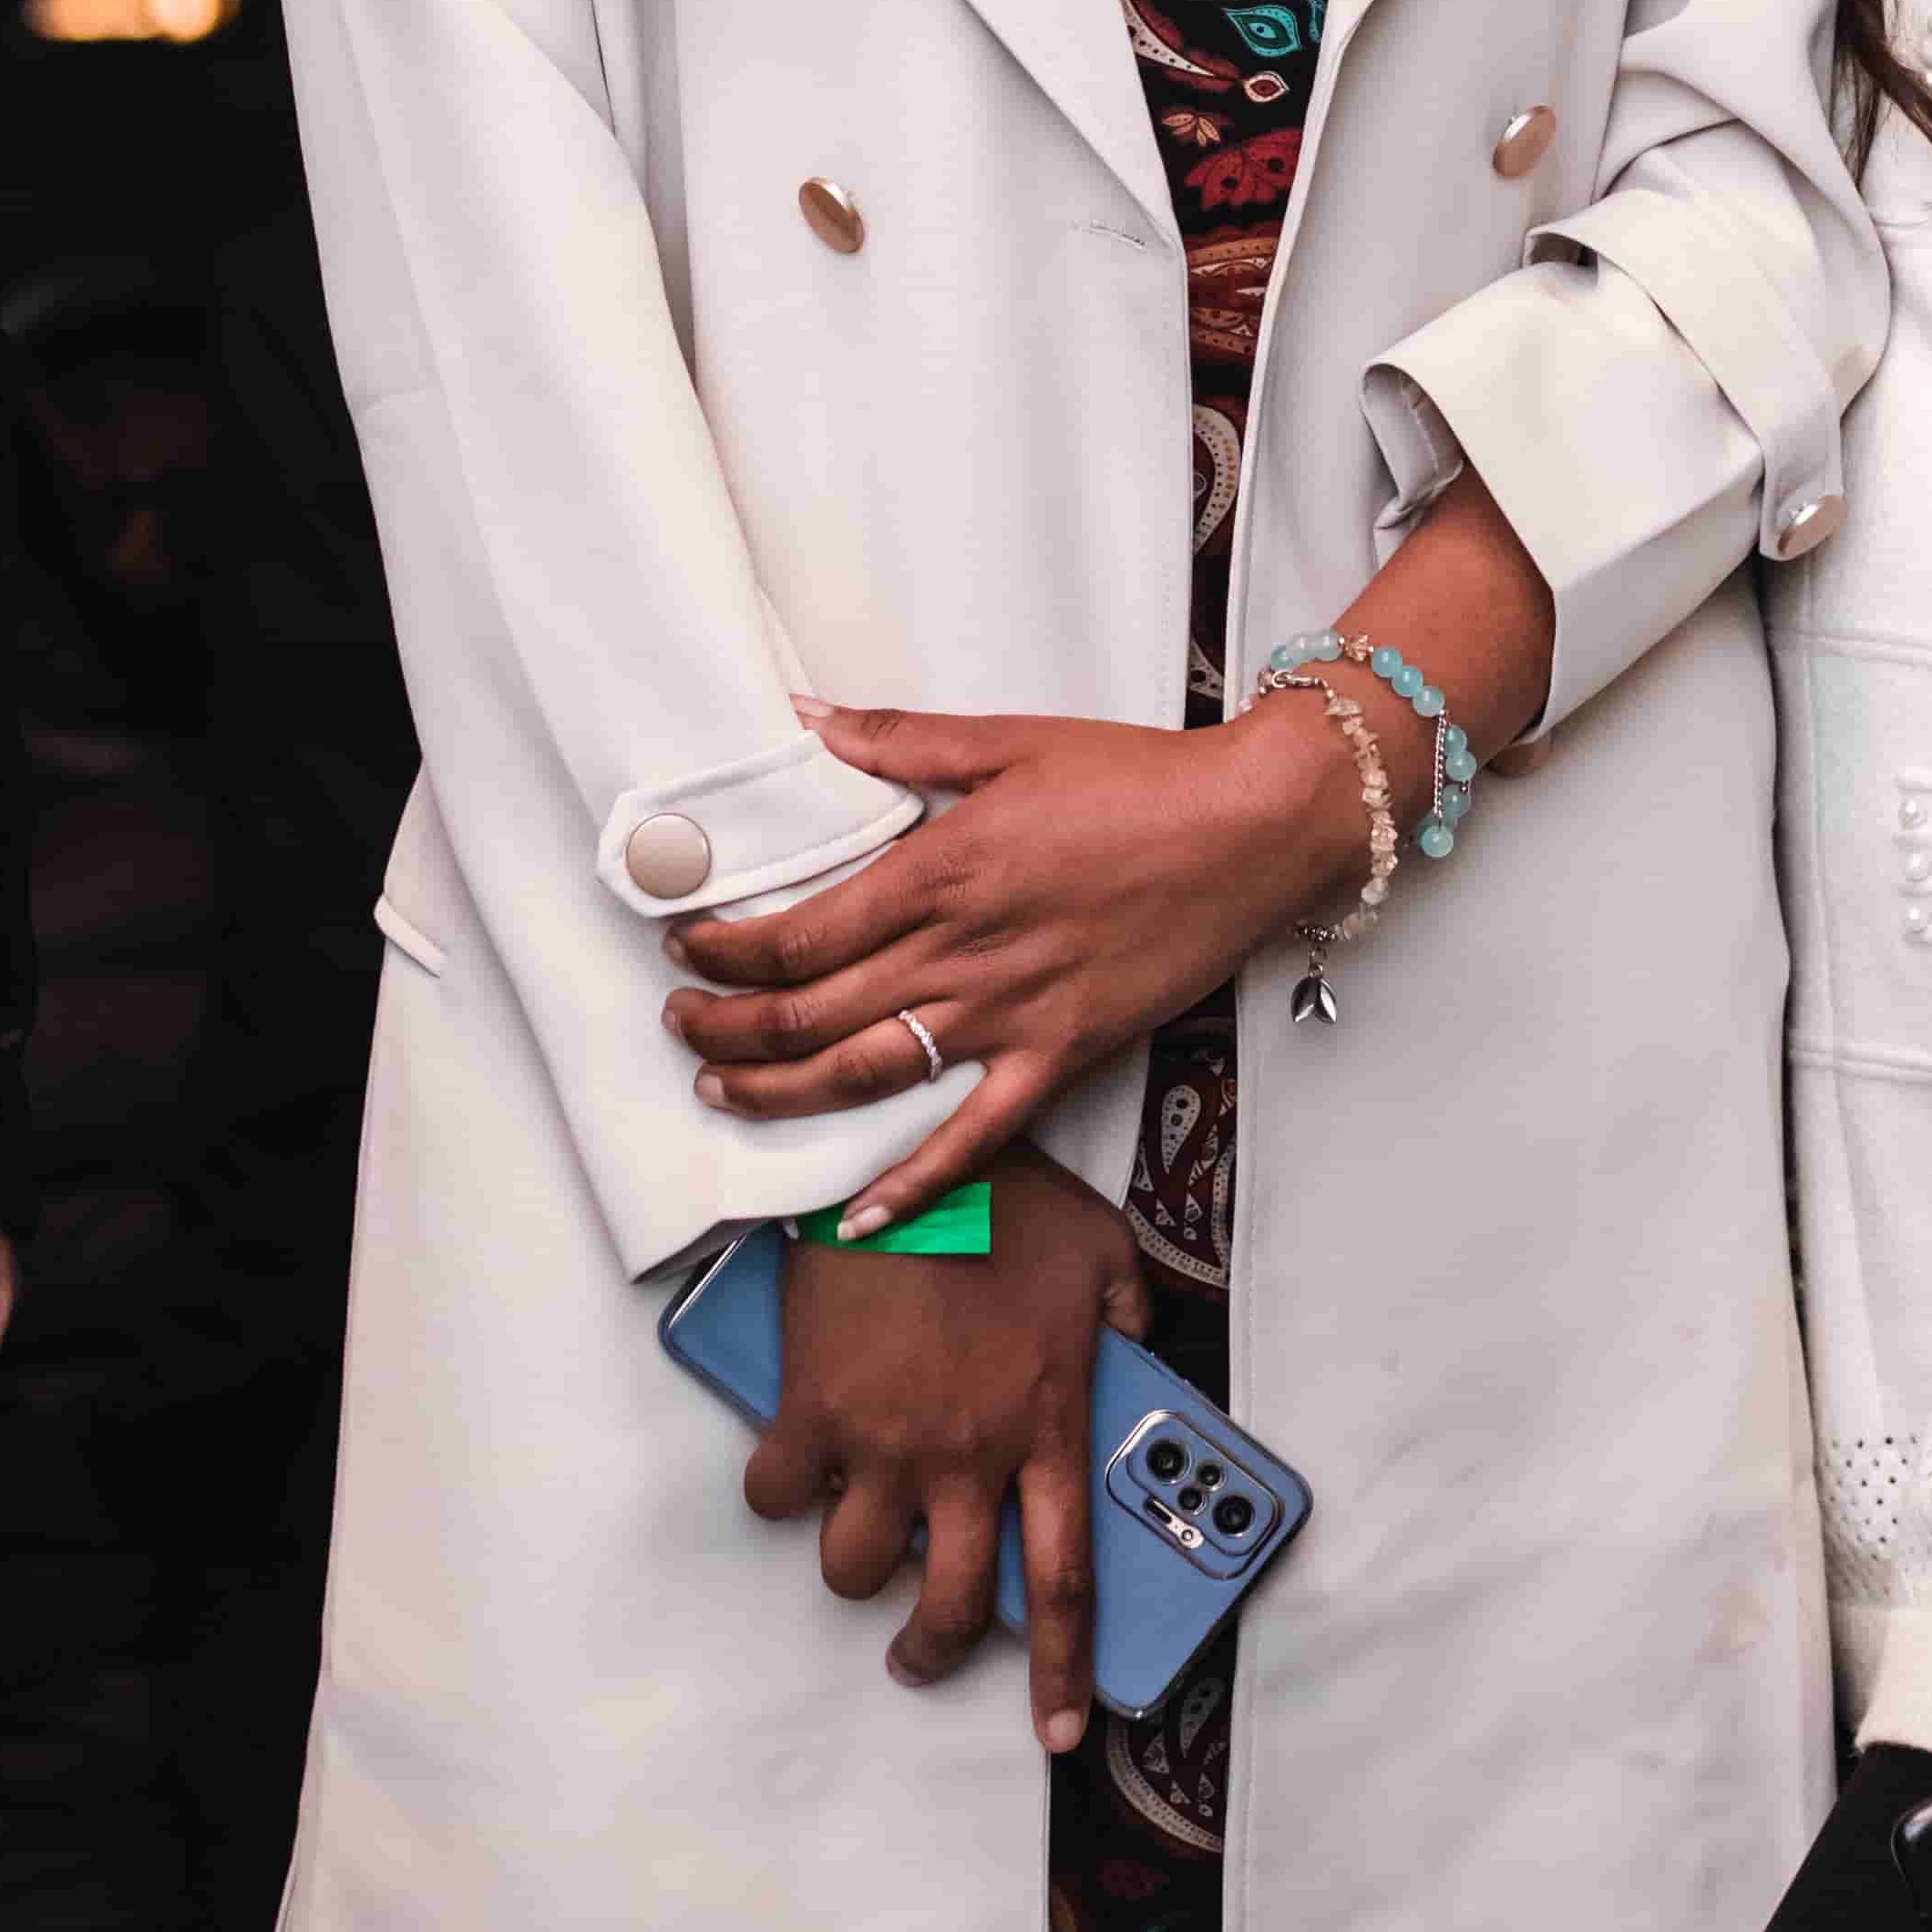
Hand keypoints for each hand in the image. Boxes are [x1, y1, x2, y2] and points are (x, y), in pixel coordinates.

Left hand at [661, 694, 1364, 1202]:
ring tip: (723, 1094)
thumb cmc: (1137, 780)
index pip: (797, 934)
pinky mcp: (1059, 1056)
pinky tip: (859, 1213)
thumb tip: (807, 719)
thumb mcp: (1007, 740)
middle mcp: (961, 953)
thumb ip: (898, 740)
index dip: (724, 952)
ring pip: (862, 1076)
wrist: (1250, 828)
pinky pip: (972, 1139)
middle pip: (807, 1013)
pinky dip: (910, 1183)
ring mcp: (1009, 1015)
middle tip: (680, 1027)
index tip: (686, 947)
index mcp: (939, 871)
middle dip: (724, 1029)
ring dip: (779, 1095)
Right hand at [744, 1147, 1153, 1749]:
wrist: (901, 1148)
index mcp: (1045, 1427)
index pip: (1061, 1581)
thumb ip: (1125, 1317)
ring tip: (859, 1536)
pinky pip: (777, 1495)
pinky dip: (781, 1494)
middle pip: (944, 1605)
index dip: (1059, 1670)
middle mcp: (967, 1454)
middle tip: (918, 1652)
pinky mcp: (811, 1411)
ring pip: (850, 1567)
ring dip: (853, 1566)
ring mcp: (884, 1441)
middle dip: (929, 1651)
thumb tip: (1135, 1356)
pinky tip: (797, 1468)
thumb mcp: (1101, 1252)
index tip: (1058, 1733)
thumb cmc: (1006, 1195)